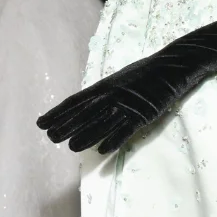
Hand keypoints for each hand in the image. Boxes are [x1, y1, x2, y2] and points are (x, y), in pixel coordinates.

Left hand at [37, 49, 203, 153]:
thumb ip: (107, 91)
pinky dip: (114, 140)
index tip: (41, 123)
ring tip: (71, 147)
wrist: (175, 65)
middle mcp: (113, 95)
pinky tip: (102, 150)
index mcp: (106, 85)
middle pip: (86, 113)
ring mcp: (128, 105)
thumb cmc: (150, 71)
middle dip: (67, 126)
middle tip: (50, 138)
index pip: (76, 101)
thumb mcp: (123, 78)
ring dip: (87, 136)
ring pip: (103, 124)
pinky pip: (126, 130)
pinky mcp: (144, 114)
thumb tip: (90, 103)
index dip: (58, 112)